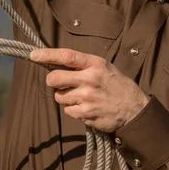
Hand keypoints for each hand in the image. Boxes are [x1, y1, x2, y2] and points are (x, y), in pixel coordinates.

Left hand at [30, 46, 147, 133]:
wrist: (135, 109)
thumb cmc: (118, 86)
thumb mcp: (105, 68)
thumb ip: (84, 65)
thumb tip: (58, 64)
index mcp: (95, 64)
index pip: (66, 56)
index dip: (47, 55)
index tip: (33, 55)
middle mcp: (90, 80)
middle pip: (54, 78)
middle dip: (53, 81)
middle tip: (60, 83)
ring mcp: (87, 98)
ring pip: (59, 97)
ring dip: (65, 97)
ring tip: (80, 96)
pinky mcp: (86, 114)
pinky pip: (68, 111)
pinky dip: (73, 110)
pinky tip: (85, 107)